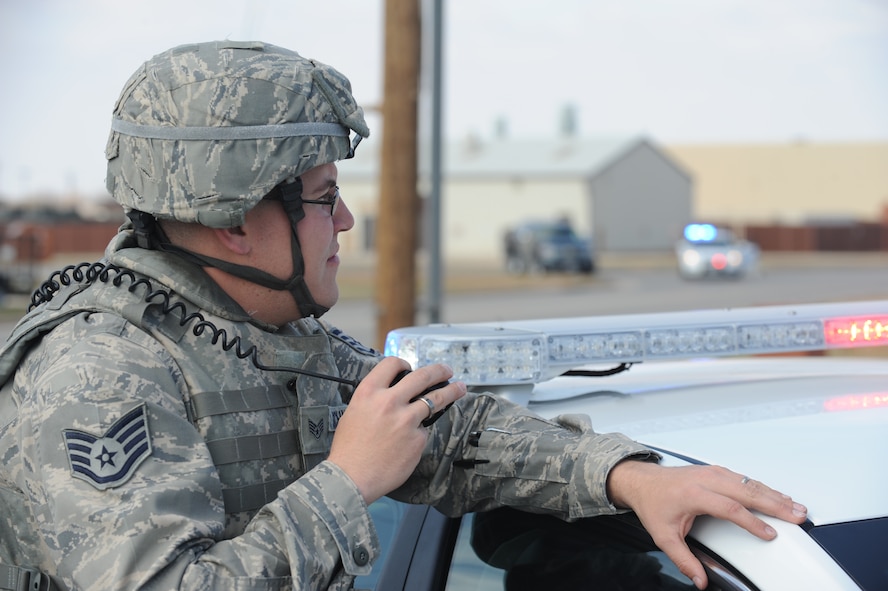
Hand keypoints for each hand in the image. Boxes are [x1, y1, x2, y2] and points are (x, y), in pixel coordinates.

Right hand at [327, 357, 465, 503]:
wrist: (351, 477)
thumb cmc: (348, 449)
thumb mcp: (354, 413)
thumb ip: (374, 401)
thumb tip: (393, 395)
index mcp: (369, 392)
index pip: (392, 364)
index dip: (404, 363)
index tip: (412, 368)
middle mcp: (390, 401)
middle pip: (422, 376)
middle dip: (439, 370)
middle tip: (448, 370)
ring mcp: (406, 420)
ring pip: (436, 399)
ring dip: (451, 392)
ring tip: (460, 389)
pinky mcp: (418, 439)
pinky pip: (424, 431)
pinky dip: (420, 434)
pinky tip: (409, 444)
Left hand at [606, 461, 807, 589]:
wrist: (641, 481)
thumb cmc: (653, 505)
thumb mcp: (663, 536)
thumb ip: (683, 559)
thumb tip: (699, 580)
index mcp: (694, 494)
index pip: (729, 508)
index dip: (752, 522)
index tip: (770, 534)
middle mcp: (706, 479)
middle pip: (746, 490)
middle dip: (775, 503)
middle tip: (798, 515)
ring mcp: (712, 472)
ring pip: (749, 482)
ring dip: (774, 494)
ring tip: (796, 506)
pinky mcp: (716, 471)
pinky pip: (744, 478)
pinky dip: (763, 487)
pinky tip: (778, 496)